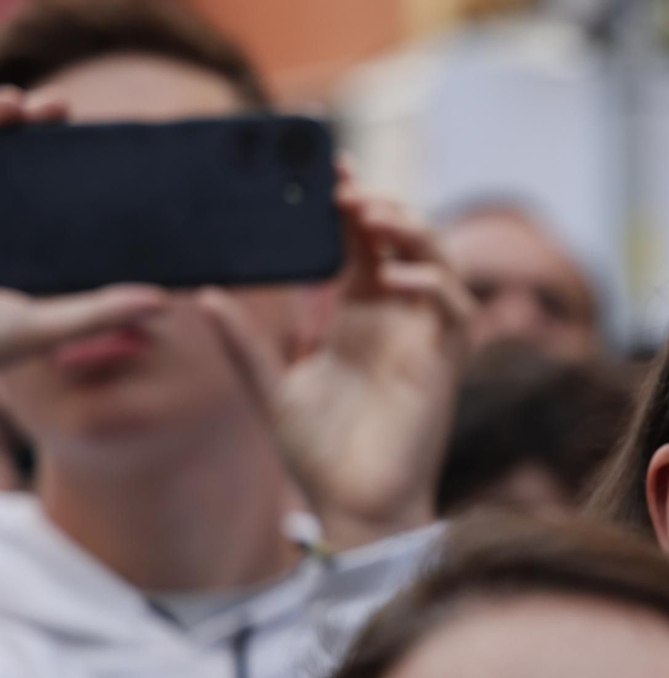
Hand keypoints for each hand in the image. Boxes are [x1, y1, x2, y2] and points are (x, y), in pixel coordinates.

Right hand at [0, 87, 170, 366]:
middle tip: (59, 105)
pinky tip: (2, 108)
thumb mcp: (40, 328)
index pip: (54, 188)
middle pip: (19, 154)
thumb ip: (97, 314)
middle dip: (36, 122)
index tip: (97, 137)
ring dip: (1, 115)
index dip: (71, 156)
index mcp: (25, 237)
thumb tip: (163, 301)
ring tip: (20, 103)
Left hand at [200, 176, 474, 551]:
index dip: (348, 200)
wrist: (353, 507)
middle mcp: (394, 316)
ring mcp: (423, 336)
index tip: (323, 169)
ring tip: (371, 215)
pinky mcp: (444, 362)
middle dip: (381, 203)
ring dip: (412, 229)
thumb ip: (241, 344)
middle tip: (341, 188)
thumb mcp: (268, 389)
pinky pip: (455, 307)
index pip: (360, 240)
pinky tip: (394, 278)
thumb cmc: (318, 455)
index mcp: (356, 314)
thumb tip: (203, 294)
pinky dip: (432, 283)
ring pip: (439, 259)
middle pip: (404, 236)